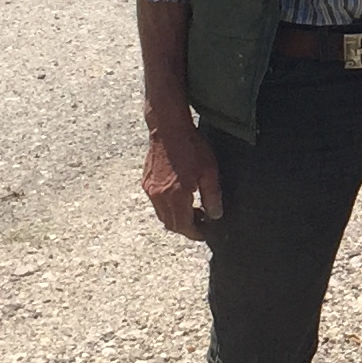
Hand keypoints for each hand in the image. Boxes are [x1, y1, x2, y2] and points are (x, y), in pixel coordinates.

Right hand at [143, 114, 226, 240]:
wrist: (168, 129)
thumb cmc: (191, 148)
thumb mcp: (209, 172)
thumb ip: (213, 197)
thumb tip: (215, 215)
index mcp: (176, 196)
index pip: (183, 226)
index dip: (195, 233)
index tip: (204, 233)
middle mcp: (159, 196)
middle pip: (171, 224)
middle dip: (186, 228)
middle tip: (201, 223)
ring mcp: (150, 190)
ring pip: (162, 215)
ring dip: (177, 218)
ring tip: (193, 210)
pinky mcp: (146, 183)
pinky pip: (156, 204)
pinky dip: (168, 208)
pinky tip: (181, 198)